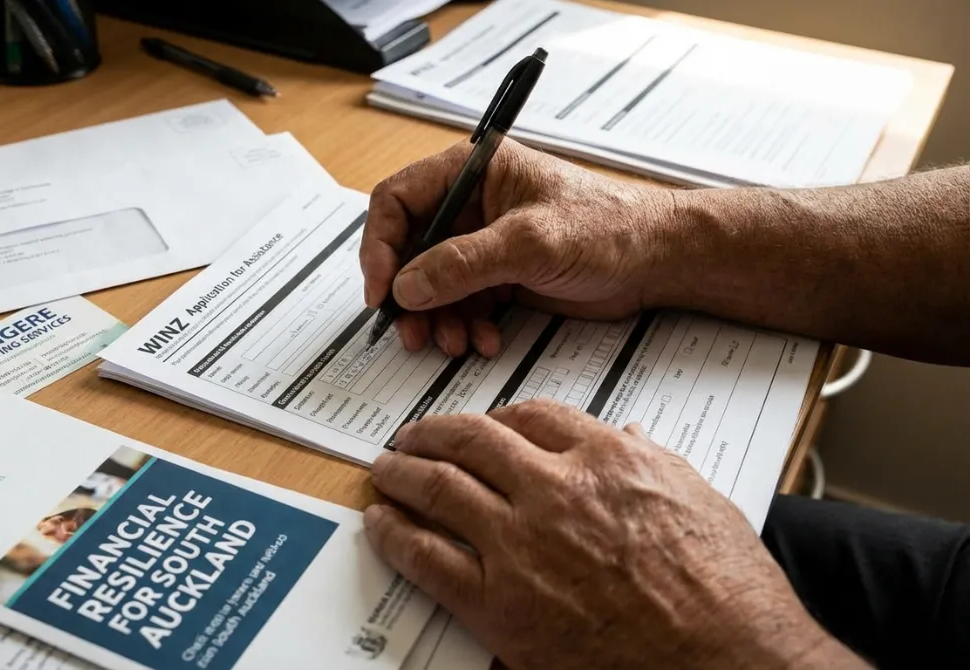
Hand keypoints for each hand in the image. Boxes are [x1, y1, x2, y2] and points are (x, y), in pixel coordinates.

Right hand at [361, 139, 674, 356]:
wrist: (657, 262)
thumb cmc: (609, 227)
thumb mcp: (530, 242)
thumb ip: (463, 264)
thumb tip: (407, 286)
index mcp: (472, 171)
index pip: (397, 200)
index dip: (380, 247)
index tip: (381, 291)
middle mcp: (470, 203)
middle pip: (409, 248)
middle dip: (409, 294)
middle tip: (411, 331)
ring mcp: (482, 241)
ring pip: (431, 284)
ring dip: (436, 318)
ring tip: (452, 343)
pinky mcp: (498, 274)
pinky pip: (460, 304)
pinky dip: (464, 326)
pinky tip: (483, 340)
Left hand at [364, 400, 859, 668]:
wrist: (729, 661)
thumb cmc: (727, 590)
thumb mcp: (700, 499)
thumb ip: (651, 461)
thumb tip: (629, 435)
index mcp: (606, 459)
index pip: (532, 415)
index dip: (496, 417)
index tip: (482, 424)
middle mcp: (555, 490)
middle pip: (472, 440)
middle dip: (433, 433)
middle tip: (413, 436)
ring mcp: (521, 545)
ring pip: (439, 488)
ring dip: (402, 473)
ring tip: (386, 469)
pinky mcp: (499, 604)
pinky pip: (427, 559)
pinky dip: (394, 536)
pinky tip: (380, 524)